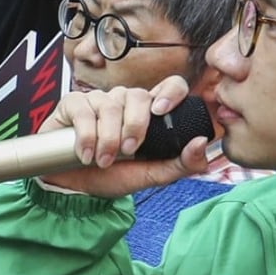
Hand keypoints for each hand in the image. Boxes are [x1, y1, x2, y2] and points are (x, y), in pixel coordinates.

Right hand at [40, 76, 209, 196]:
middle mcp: (123, 101)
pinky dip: (86, 135)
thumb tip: (203, 142)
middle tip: (127, 152)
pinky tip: (85, 154)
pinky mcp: (72, 104)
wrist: (75, 189)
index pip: (170, 86)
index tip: (161, 111)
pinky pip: (83, 110)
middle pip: (137, 95)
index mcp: (148, 112)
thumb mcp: (153, 175)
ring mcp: (97, 100)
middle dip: (134, 127)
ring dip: (108, 138)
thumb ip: (182, 164)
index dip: (170, 92)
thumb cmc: (112, 177)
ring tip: (103, 161)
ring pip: (110, 106)